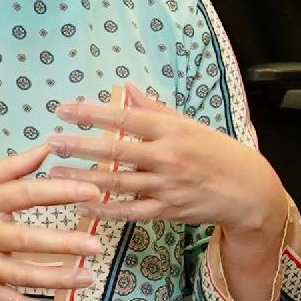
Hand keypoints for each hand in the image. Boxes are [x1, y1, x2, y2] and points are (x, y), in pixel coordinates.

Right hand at [0, 137, 109, 300]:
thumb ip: (11, 167)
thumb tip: (47, 147)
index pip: (25, 194)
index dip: (60, 192)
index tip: (92, 190)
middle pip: (25, 241)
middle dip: (62, 244)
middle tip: (96, 245)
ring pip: (20, 277)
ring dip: (56, 281)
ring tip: (88, 278)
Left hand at [52, 83, 288, 242]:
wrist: (248, 190)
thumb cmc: (217, 153)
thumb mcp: (189, 125)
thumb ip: (154, 110)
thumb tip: (127, 89)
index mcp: (171, 131)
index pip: (124, 119)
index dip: (91, 113)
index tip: (64, 110)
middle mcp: (167, 157)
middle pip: (116, 151)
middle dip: (80, 147)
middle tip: (52, 142)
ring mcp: (166, 186)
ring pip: (117, 183)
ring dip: (83, 179)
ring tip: (55, 173)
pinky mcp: (167, 210)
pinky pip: (129, 211)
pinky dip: (104, 210)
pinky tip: (81, 206)